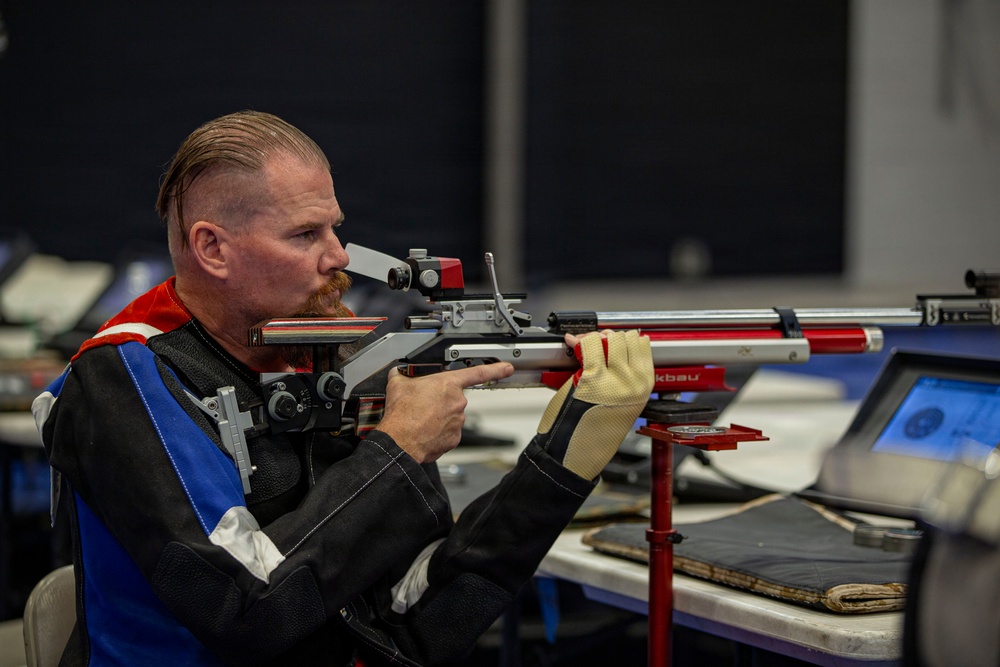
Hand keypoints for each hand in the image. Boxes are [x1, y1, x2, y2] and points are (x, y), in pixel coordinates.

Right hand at [377, 362, 514, 463]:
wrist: (400, 441)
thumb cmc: (402, 414)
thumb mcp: (398, 385)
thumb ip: (403, 376)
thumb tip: (398, 374)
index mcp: (448, 384)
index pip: (477, 373)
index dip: (495, 369)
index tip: (507, 368)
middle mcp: (457, 402)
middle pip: (453, 398)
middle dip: (440, 401)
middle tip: (423, 405)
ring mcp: (458, 421)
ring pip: (451, 416)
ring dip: (438, 417)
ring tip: (420, 419)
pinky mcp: (454, 439)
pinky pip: (448, 432)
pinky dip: (438, 432)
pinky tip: (425, 431)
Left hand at [535, 330, 653, 479]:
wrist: (577, 455)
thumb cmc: (595, 433)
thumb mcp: (621, 403)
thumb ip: (623, 376)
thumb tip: (611, 345)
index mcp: (644, 387)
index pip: (642, 344)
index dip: (624, 339)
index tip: (611, 343)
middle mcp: (633, 382)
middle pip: (625, 338)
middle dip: (607, 337)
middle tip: (594, 345)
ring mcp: (614, 380)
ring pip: (607, 338)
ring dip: (593, 338)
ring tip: (583, 347)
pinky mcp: (591, 379)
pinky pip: (588, 345)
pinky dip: (578, 342)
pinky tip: (572, 345)